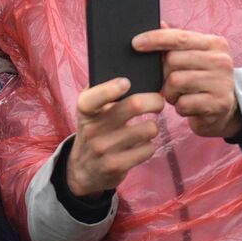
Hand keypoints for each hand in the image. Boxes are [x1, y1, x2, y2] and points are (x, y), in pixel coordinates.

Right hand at [66, 79, 163, 195]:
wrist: (83, 169)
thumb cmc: (95, 130)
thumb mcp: (90, 110)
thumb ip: (102, 90)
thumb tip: (130, 71)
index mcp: (85, 110)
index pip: (94, 97)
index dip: (111, 88)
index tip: (126, 82)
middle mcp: (93, 129)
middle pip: (134, 105)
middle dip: (155, 101)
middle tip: (158, 103)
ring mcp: (104, 149)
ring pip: (148, 129)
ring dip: (153, 127)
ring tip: (146, 128)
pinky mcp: (116, 166)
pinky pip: (148, 149)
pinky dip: (149, 146)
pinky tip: (140, 145)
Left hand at [133, 26, 241, 137]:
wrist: (224, 109)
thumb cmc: (201, 79)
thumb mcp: (193, 57)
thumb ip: (176, 41)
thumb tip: (159, 22)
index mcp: (215, 44)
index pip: (180, 37)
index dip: (155, 39)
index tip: (135, 43)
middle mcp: (221, 60)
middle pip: (173, 61)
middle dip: (164, 74)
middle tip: (169, 82)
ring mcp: (221, 83)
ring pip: (175, 82)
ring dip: (170, 92)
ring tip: (179, 95)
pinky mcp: (218, 104)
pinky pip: (183, 104)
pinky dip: (179, 107)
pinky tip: (188, 106)